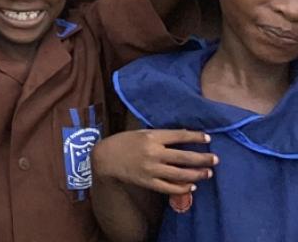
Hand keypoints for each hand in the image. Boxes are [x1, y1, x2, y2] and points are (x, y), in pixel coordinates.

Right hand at [92, 129, 215, 195]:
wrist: (105, 158)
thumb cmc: (124, 142)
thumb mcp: (141, 133)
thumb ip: (161, 136)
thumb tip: (184, 136)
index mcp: (151, 137)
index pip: (179, 136)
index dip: (195, 137)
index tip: (208, 138)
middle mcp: (153, 153)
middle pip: (184, 157)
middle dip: (203, 159)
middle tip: (215, 159)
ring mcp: (151, 169)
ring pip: (180, 174)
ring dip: (197, 174)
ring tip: (208, 173)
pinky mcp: (148, 182)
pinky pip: (170, 187)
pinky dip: (183, 188)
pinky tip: (192, 186)